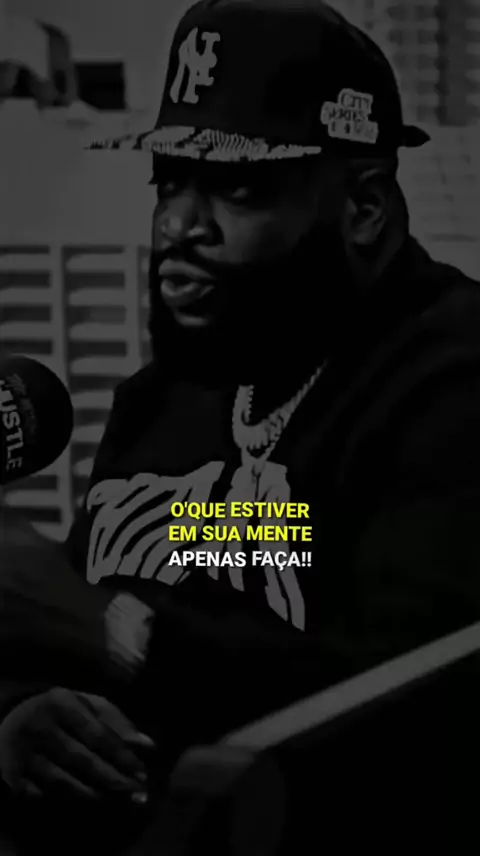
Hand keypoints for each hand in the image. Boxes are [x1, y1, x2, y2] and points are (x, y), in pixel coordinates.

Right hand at [0, 687, 154, 800]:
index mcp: (62, 703)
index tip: (142, 773)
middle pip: (83, 761)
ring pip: (63, 782)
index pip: (99, 735)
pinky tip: (87, 802)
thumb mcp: (88, 705)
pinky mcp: (12, 775)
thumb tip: (148, 745)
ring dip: (94, 794)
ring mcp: (24, 753)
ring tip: (117, 799)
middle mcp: (41, 728)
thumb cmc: (62, 710)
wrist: (13, 717)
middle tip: (136, 793)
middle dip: (113, 780)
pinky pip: (43, 795)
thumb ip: (117, 722)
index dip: (122, 757)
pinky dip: (66, 801)